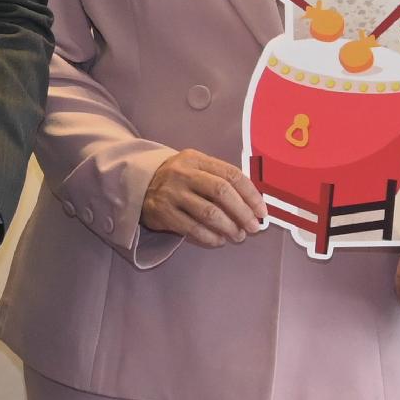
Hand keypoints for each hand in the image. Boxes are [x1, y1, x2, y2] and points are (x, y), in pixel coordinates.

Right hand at [139, 150, 265, 247]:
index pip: (231, 174)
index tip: (262, 211)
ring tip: (238, 235)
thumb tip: (252, 204)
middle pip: (221, 192)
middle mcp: (183, 174)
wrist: (137, 185)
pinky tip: (219, 240)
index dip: (251, 194)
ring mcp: (171, 193)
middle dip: (243, 212)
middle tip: (253, 227)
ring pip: (208, 213)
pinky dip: (210, 237)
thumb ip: (220, 179)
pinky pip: (192, 228)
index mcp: (196, 159)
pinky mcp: (162, 213)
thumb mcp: (195, 168)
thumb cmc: (178, 179)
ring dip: (229, 227)